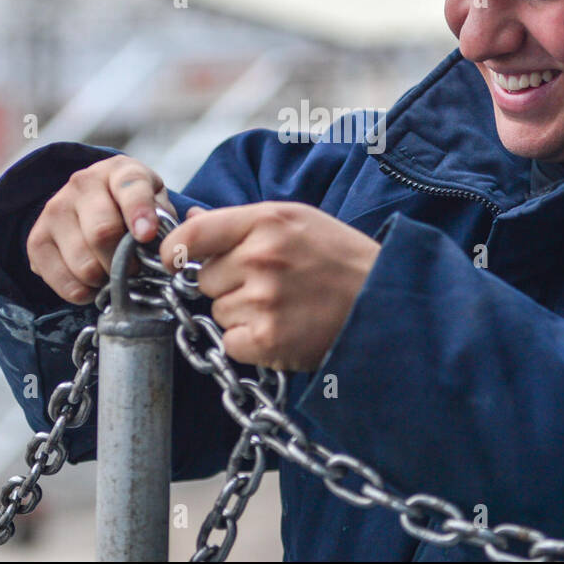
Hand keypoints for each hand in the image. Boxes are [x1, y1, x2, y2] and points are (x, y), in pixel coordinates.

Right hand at [26, 154, 175, 303]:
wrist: (90, 205)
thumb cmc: (133, 208)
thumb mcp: (156, 203)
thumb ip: (166, 222)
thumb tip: (170, 253)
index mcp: (118, 171)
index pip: (130, 187)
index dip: (139, 212)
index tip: (146, 235)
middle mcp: (81, 185)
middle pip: (102, 232)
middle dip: (124, 261)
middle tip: (135, 270)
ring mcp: (54, 210)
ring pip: (84, 263)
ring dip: (105, 280)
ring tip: (113, 275)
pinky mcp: (36, 241)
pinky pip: (64, 283)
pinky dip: (85, 293)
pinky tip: (93, 283)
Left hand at [160, 202, 380, 371]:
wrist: (386, 303)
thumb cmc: (341, 259)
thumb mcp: (296, 221)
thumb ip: (240, 221)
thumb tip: (189, 220)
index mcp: (266, 221)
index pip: (192, 235)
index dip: (177, 251)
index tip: (177, 261)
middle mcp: (261, 258)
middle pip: (204, 279)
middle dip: (226, 284)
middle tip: (268, 285)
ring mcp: (264, 300)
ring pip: (217, 312)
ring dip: (240, 315)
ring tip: (282, 307)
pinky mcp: (269, 339)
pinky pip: (230, 343)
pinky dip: (249, 343)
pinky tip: (280, 330)